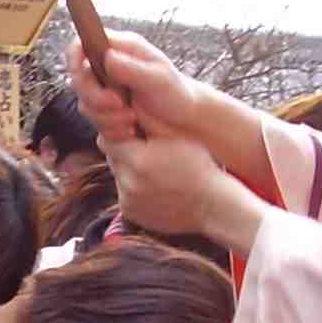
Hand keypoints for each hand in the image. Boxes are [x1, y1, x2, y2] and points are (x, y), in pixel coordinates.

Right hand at [69, 32, 201, 143]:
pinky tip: (130, 130)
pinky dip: (111, 130)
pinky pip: (96, 122)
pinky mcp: (108, 112)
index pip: (82, 44)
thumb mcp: (158, 78)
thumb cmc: (177, 92)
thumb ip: (132, 68)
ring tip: (132, 120)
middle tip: (119, 104)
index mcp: (120, 49)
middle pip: (79, 79)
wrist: (186, 120)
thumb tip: (107, 58)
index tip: (82, 72)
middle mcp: (109, 68)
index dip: (75, 56)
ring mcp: (106, 91)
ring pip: (85, 104)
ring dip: (105, 117)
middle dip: (95, 97)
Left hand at [103, 136, 268, 256]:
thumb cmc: (199, 165)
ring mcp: (128, 200)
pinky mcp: (131, 213)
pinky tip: (156, 185)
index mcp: (138, 160)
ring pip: (119, 175)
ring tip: (155, 169)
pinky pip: (125, 193)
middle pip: (112, 158)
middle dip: (125, 151)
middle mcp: (128, 182)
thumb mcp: (178, 137)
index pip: (108, 138)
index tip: (133, 131)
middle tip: (146, 149)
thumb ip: (148, 124)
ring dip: (130, 170)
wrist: (212, 205)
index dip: (120, 133)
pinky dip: (135, 187)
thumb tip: (124, 110)